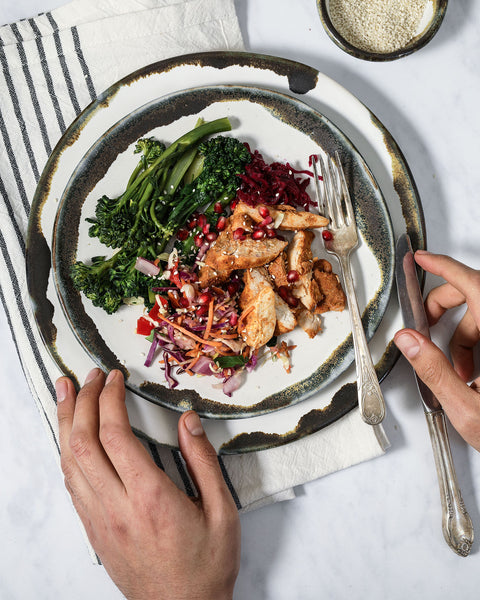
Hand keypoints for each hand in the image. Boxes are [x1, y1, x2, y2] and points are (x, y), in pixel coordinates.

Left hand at [55, 368, 239, 599]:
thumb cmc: (206, 565)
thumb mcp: (221, 511)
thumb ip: (203, 461)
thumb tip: (188, 421)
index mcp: (149, 497)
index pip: (114, 435)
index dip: (109, 399)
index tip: (114, 378)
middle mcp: (116, 507)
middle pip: (82, 443)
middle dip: (81, 402)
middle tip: (88, 377)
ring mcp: (100, 520)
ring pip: (69, 463)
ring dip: (65, 423)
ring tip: (65, 393)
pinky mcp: (94, 531)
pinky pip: (72, 484)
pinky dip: (68, 452)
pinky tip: (71, 438)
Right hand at [394, 250, 479, 451]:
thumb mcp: (468, 410)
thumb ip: (434, 371)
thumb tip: (409, 340)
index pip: (474, 284)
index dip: (444, 267)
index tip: (422, 259)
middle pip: (475, 295)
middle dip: (444, 307)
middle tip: (424, 328)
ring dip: (462, 336)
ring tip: (458, 372)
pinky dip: (476, 346)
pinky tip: (473, 375)